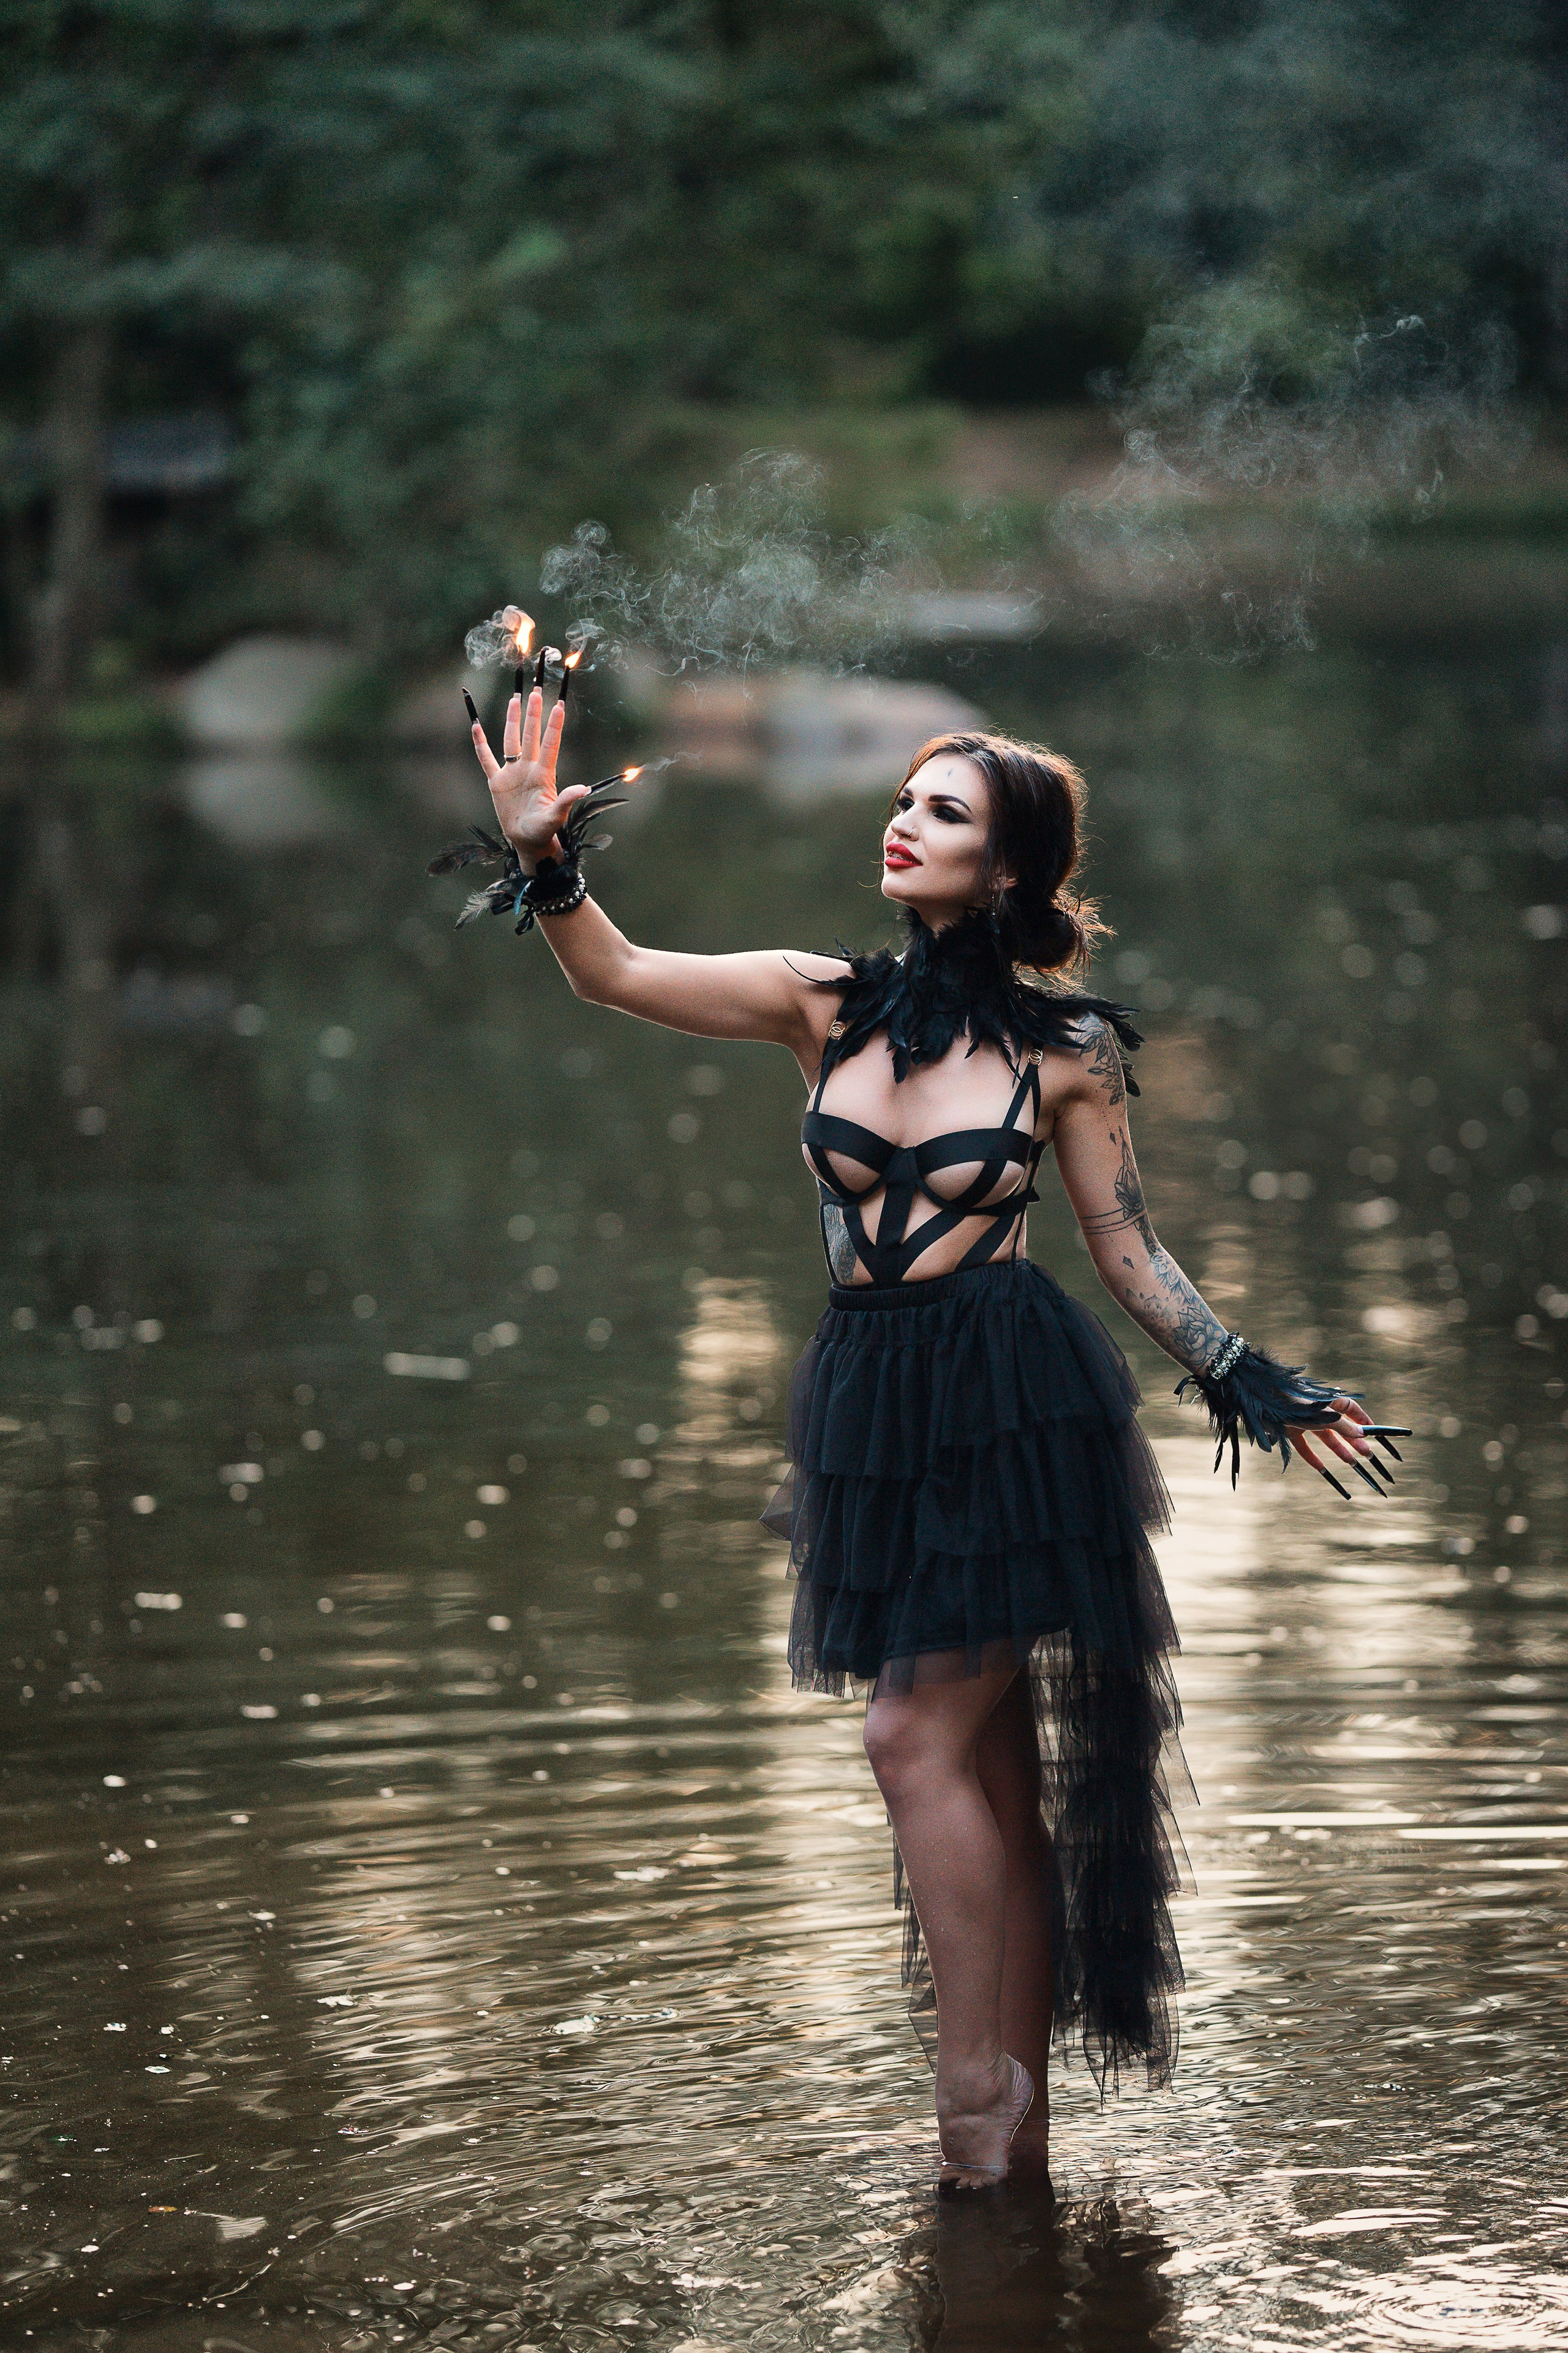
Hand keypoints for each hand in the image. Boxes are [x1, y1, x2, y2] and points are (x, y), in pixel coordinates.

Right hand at [469, 682, 588, 872]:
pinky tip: (475, 725)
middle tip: (536, 689)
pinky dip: (480, 743)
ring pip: (511, 740)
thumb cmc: (543, 831)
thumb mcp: (556, 817)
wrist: (527, 841)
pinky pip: (486, 758)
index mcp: (544, 774)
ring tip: (515, 698)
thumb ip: (567, 800)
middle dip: (533, 713)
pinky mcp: (497, 782)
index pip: (550, 744)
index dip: (554, 725)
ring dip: (513, 720)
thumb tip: (584, 788)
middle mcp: (528, 768)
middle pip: (531, 735)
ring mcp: (512, 773)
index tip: (559, 704)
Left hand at [1288, 1395, 1401, 1497]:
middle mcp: (1316, 1409)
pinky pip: (1304, 1446)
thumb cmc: (1295, 1404)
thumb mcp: (1323, 1416)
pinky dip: (1312, 1457)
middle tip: (1367, 1455)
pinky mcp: (1289, 1428)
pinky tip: (1322, 1469)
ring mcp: (1302, 1419)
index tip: (1374, 1432)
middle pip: (1339, 1426)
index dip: (1363, 1419)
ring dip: (1338, 1449)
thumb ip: (1342, 1425)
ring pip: (1324, 1437)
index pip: (1350, 1408)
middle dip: (1354, 1440)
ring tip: (1352, 1463)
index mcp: (1326, 1400)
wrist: (1261, 1400)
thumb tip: (1361, 1433)